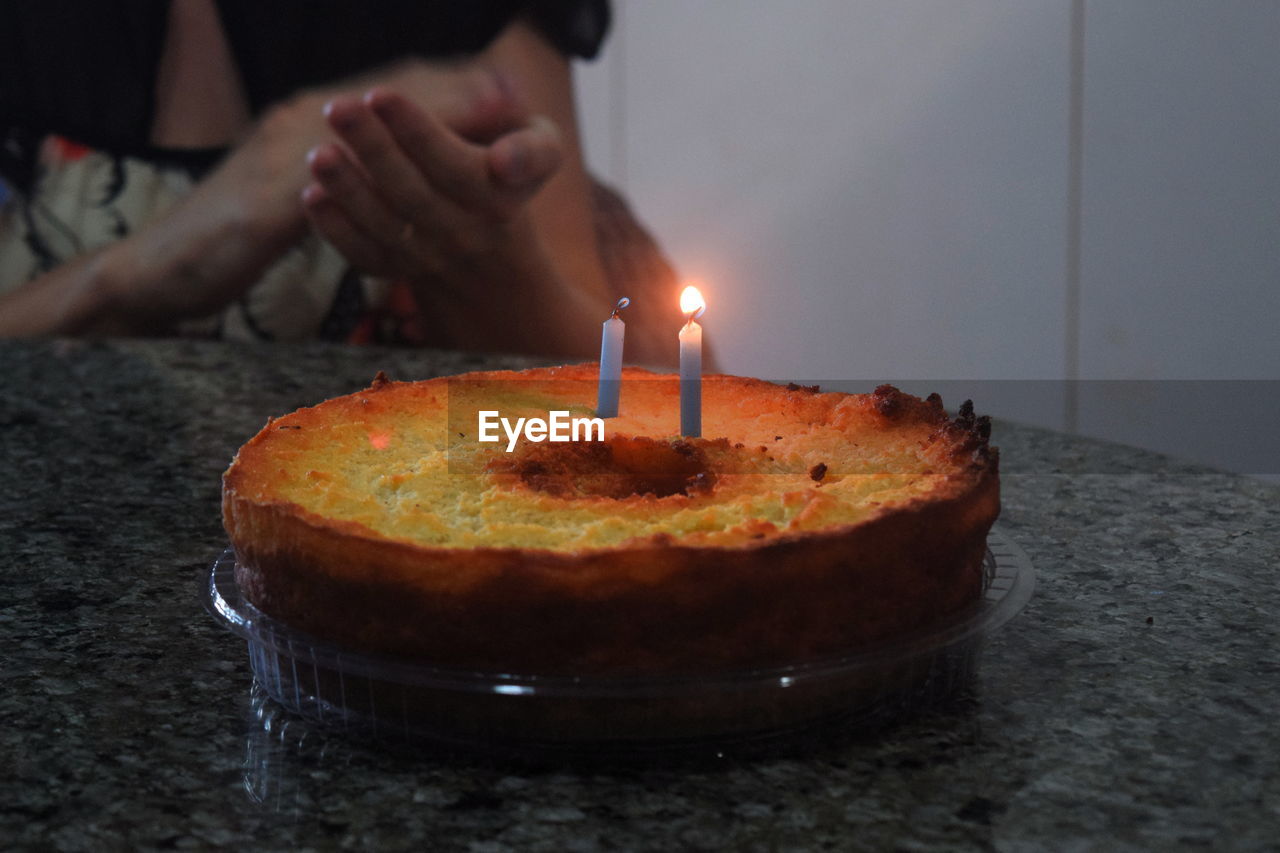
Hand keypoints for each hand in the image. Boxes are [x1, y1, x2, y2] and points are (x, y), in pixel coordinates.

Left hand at [300, 87, 563, 281]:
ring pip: (385, 226)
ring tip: (320, 152)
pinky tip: (313, 194)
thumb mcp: (542, 152)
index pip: (454, 167)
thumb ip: (535, 150)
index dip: (417, 132)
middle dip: (373, 149)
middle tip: (339, 108)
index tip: (382, 95)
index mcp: (498, 200)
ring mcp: (429, 256)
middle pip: (413, 193)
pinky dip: (336, 230)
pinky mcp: (398, 268)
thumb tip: (504, 162)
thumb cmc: (509, 172)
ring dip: (348, 190)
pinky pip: (365, 255)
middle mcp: (464, 233)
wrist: (492, 247)